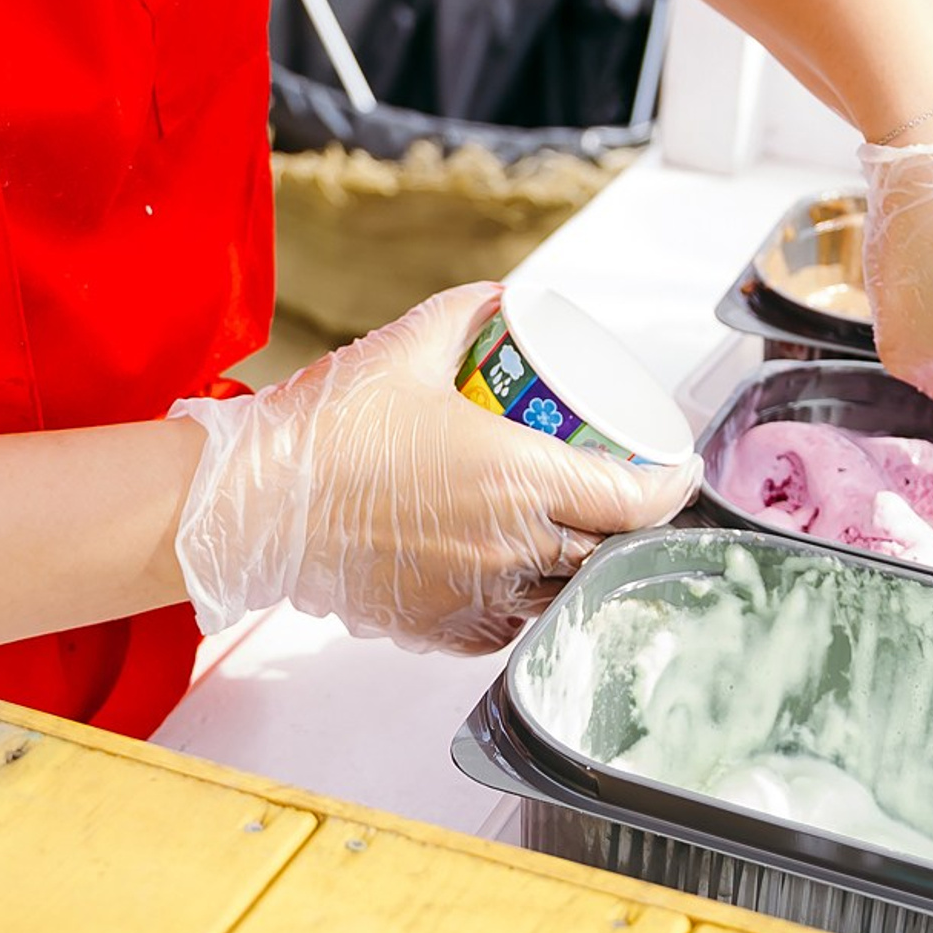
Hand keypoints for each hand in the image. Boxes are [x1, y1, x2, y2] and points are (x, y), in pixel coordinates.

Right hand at [169, 284, 695, 653]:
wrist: (253, 502)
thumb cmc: (328, 428)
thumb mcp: (409, 345)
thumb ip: (467, 314)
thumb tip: (503, 301)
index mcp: (520, 479)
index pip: (634, 499)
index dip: (671, 485)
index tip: (679, 468)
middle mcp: (510, 548)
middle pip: (606, 549)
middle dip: (628, 523)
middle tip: (627, 488)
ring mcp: (475, 597)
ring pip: (560, 593)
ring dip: (576, 564)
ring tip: (574, 528)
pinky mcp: (438, 630)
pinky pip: (507, 623)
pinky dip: (523, 596)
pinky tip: (513, 565)